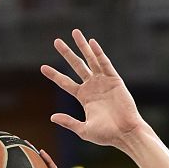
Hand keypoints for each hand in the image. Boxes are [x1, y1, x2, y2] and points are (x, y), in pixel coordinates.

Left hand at [41, 29, 143, 148]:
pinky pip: (105, 64)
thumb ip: (69, 122)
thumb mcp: (84, 130)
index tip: (43, 68)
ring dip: (83, 46)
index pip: (66, 83)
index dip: (54, 75)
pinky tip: (92, 43)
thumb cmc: (107, 135)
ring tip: (75, 32)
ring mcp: (103, 82)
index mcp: (84, 97)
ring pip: (91, 60)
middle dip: (67, 53)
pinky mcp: (114, 80)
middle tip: (56, 41)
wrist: (126, 133)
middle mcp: (92, 87)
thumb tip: (52, 117)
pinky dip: (99, 53)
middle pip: (76, 66)